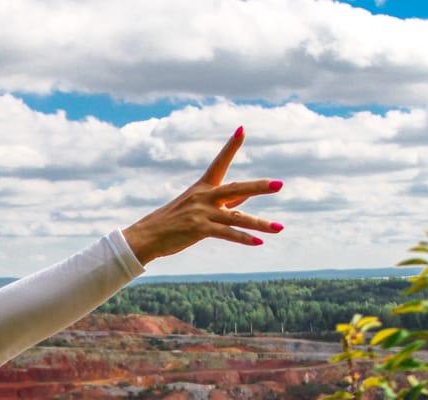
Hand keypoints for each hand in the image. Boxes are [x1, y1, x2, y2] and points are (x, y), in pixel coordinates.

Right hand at [122, 127, 282, 264]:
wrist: (147, 236)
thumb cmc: (172, 222)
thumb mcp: (196, 208)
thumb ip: (223, 202)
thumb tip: (246, 197)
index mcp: (202, 187)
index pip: (219, 163)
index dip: (231, 146)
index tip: (242, 129)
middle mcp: (204, 197)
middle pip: (236, 189)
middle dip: (259, 187)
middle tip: (279, 185)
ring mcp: (201, 213)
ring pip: (237, 218)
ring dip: (260, 223)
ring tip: (280, 227)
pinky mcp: (199, 229)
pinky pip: (227, 234)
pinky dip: (244, 238)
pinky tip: (259, 242)